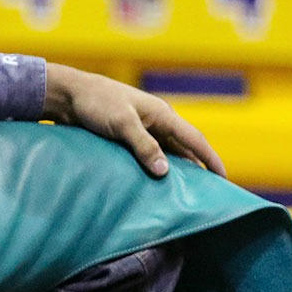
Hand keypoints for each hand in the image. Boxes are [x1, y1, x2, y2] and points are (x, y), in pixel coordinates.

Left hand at [44, 62, 224, 177]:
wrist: (67, 95)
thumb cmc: (96, 103)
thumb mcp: (122, 123)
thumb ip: (144, 146)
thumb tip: (165, 171)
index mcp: (161, 114)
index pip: (194, 139)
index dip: (211, 159)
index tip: (224, 180)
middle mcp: (156, 122)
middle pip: (183, 149)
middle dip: (197, 169)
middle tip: (208, 194)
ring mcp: (142, 130)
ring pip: (166, 154)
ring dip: (174, 171)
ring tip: (184, 196)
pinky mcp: (126, 137)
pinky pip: (148, 156)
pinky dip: (154, 169)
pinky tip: (155, 185)